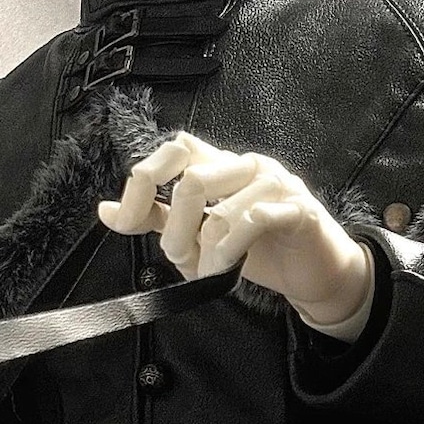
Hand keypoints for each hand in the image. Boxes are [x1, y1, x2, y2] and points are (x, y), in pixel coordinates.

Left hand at [98, 132, 373, 327]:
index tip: (124, 223)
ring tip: (209, 274)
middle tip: (182, 261)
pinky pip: (253, 220)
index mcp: (220, 165)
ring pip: (219, 207)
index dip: (142, 182)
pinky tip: (230, 268)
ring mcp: (274, 183)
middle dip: (176, 229)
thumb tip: (105, 211)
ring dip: (205, 252)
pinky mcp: (297, 208)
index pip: (173, 150)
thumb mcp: (200, 235)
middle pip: (190, 179)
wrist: (318, 272)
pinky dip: (231, 250)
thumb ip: (158, 218)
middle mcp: (245, 165)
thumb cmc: (261, 250)